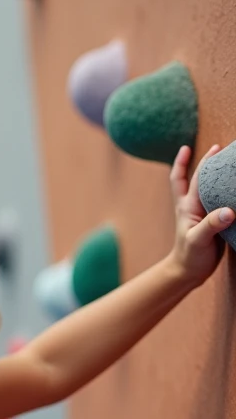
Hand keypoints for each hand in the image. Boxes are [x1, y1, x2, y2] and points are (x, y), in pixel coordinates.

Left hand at [169, 144, 232, 287]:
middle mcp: (194, 206)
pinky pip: (220, 202)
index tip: (198, 147)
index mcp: (188, 206)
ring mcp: (203, 213)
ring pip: (208, 189)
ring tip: (227, 161)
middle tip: (219, 146)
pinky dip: (226, 192)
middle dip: (206, 162)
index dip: (190, 162)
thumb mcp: (198, 240)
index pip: (192, 179)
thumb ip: (211, 225)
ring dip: (215, 175)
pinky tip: (235, 187)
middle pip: (198, 178)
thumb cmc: (190, 256)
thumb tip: (229, 211)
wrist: (188, 272)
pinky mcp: (213, 222)